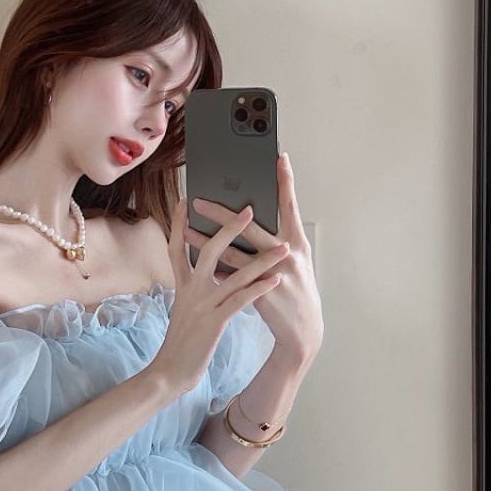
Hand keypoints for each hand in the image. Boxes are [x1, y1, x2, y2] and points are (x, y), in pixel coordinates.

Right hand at [151, 196, 289, 394]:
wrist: (169, 372)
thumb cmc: (181, 343)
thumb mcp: (183, 311)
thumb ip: (192, 291)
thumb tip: (203, 276)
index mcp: (181, 287)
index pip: (177, 248)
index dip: (179, 224)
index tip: (185, 201)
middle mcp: (190, 291)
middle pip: (209, 250)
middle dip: (230, 228)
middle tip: (249, 209)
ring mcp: (203, 305)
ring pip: (235, 274)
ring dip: (262, 259)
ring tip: (284, 247)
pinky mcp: (214, 322)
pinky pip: (241, 300)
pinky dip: (259, 288)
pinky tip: (277, 280)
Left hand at [185, 152, 323, 366]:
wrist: (304, 332)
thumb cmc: (296, 292)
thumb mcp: (295, 263)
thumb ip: (277, 242)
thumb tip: (253, 220)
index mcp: (297, 243)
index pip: (289, 206)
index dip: (285, 181)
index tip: (278, 158)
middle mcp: (288, 255)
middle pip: (251, 227)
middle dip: (223, 212)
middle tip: (200, 199)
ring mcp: (275, 274)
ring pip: (233, 253)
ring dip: (206, 241)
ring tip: (186, 229)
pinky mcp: (261, 293)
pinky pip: (232, 278)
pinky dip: (214, 269)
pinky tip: (197, 262)